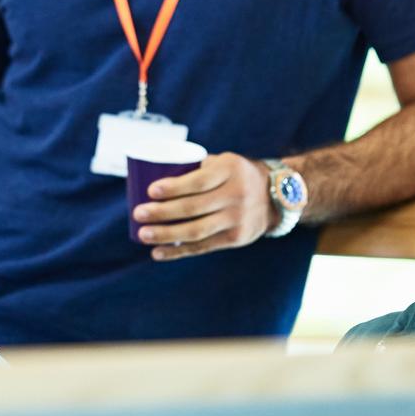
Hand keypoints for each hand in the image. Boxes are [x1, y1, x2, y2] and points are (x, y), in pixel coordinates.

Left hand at [132, 152, 272, 260]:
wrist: (277, 197)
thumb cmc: (235, 175)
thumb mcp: (224, 162)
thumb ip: (197, 166)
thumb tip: (152, 169)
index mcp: (230, 170)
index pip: (199, 181)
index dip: (174, 187)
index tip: (150, 190)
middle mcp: (237, 195)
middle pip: (193, 207)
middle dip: (162, 213)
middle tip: (138, 213)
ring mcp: (238, 219)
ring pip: (196, 231)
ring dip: (166, 235)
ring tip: (143, 234)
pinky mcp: (237, 239)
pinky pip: (203, 247)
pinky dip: (178, 252)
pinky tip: (157, 253)